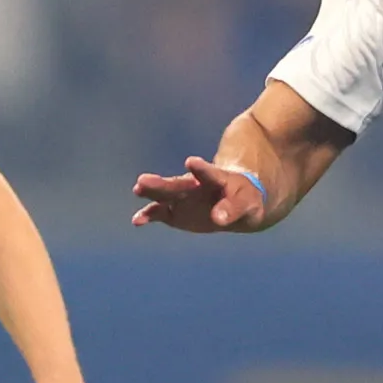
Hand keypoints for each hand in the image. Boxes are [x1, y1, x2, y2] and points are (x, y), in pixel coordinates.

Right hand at [130, 157, 264, 231]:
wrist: (234, 202)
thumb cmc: (243, 198)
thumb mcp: (245, 203)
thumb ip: (232, 210)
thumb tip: (218, 219)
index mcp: (215, 179)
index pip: (208, 173)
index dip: (201, 169)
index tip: (191, 162)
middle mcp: (194, 185)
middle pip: (177, 184)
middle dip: (161, 184)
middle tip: (142, 180)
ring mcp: (181, 197)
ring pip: (164, 195)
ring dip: (151, 192)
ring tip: (138, 188)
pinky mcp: (174, 211)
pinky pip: (159, 213)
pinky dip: (149, 215)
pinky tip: (137, 220)